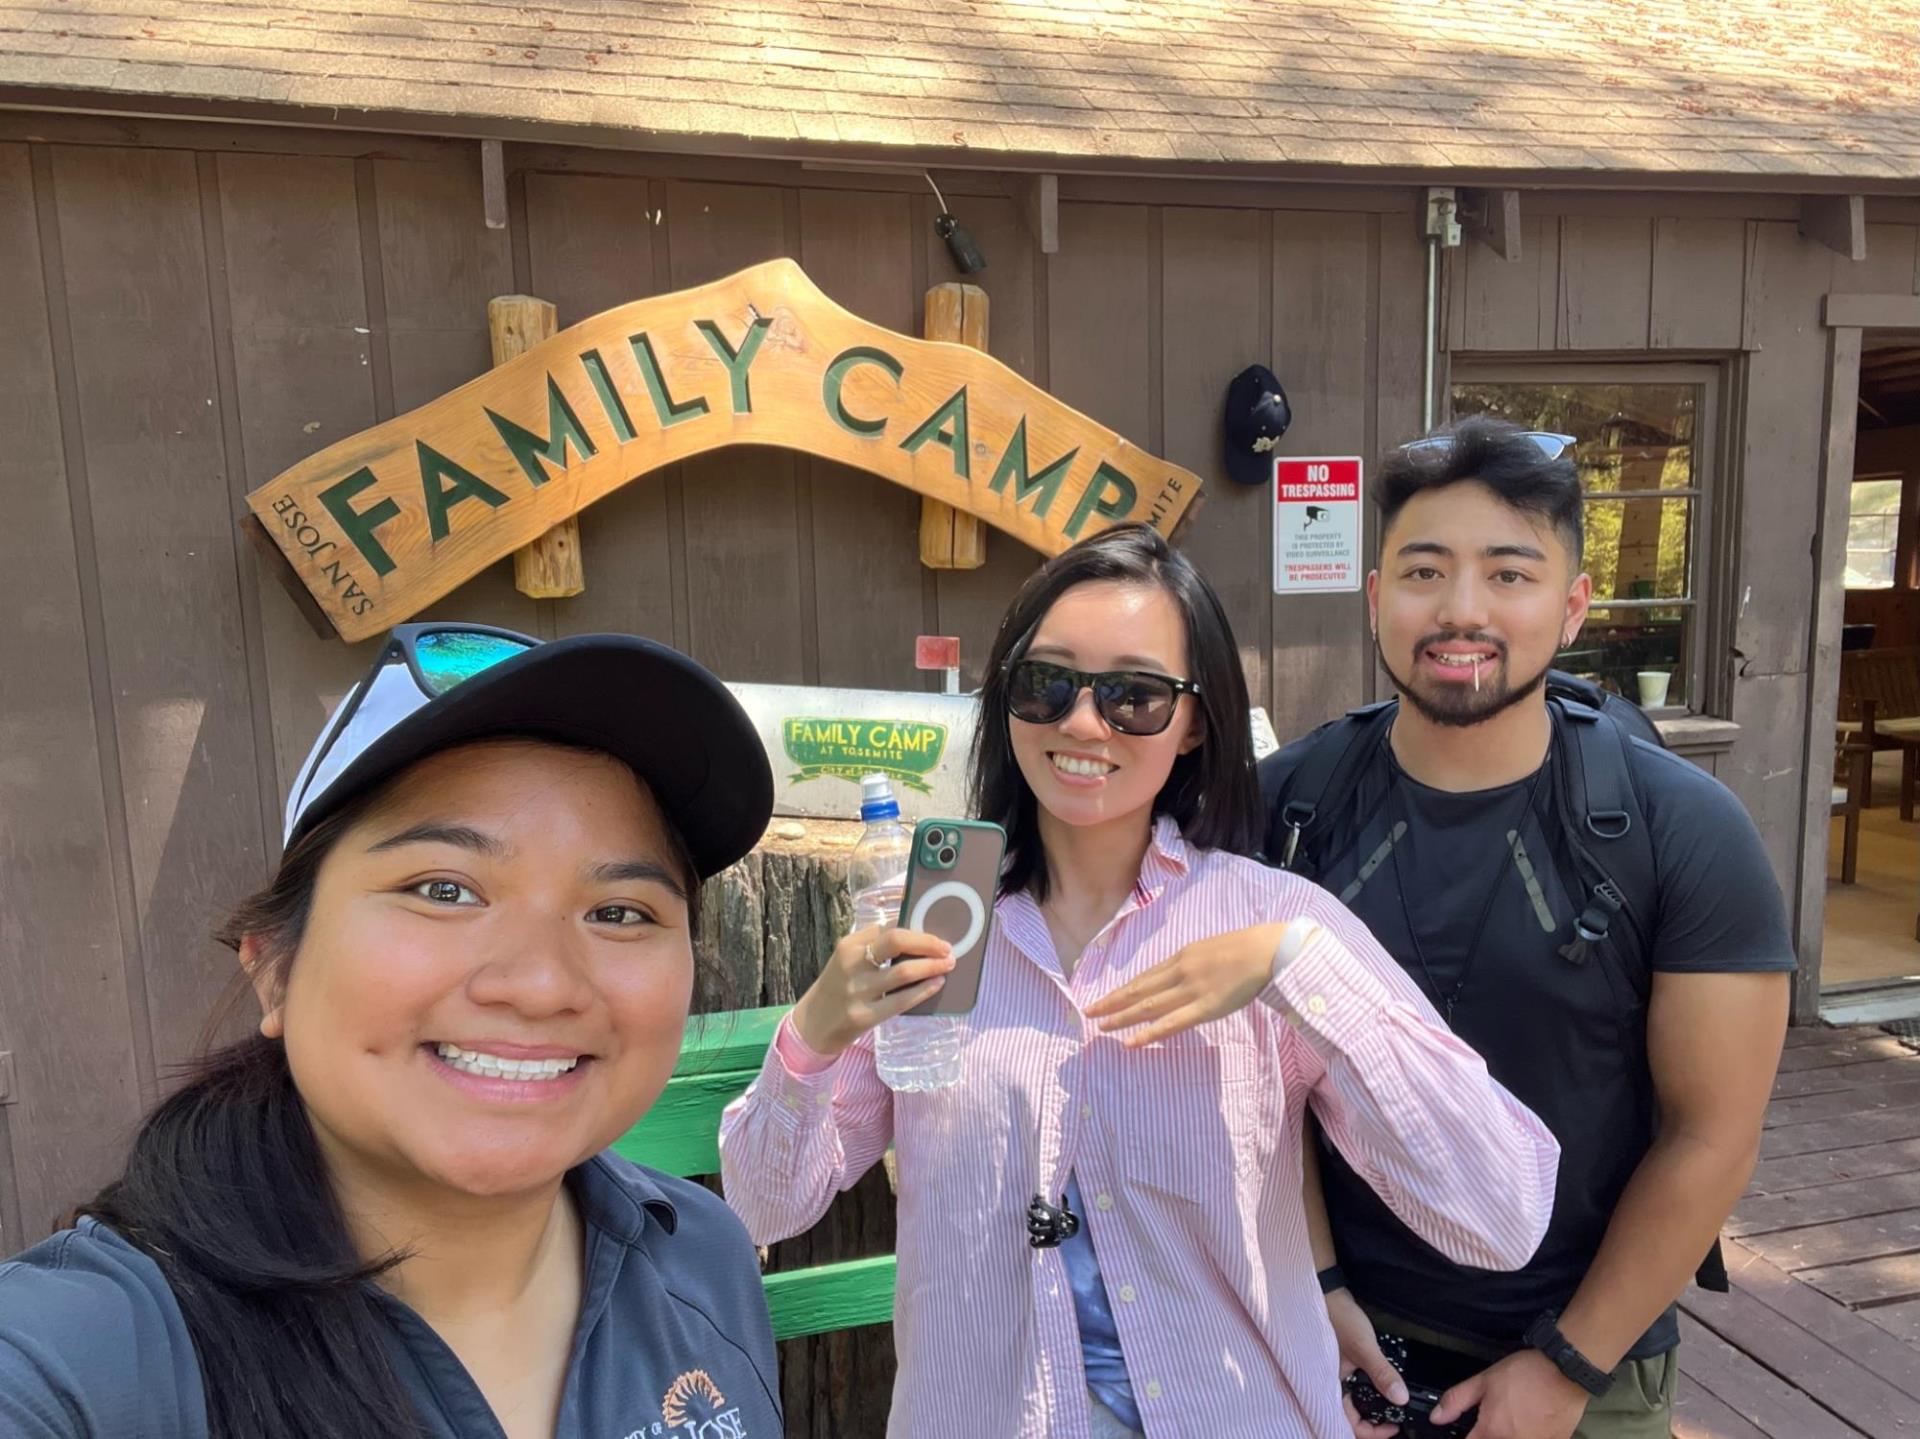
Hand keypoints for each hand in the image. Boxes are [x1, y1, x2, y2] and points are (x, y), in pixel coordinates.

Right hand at [790, 925, 952, 1056]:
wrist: (814, 1023)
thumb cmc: (839, 986)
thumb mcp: (849, 959)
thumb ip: (876, 945)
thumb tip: (918, 932)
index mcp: (849, 944)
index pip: (888, 927)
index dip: (916, 926)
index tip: (936, 929)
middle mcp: (852, 963)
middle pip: (896, 941)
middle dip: (927, 942)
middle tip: (947, 947)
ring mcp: (858, 990)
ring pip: (903, 972)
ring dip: (931, 966)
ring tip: (948, 964)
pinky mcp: (864, 1015)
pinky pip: (901, 1001)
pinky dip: (923, 990)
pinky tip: (937, 984)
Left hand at [1084, 921, 1289, 1045]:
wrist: (1267, 950)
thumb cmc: (1247, 949)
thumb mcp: (1211, 949)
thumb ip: (1194, 963)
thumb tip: (1181, 973)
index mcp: (1182, 956)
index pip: (1146, 976)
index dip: (1124, 988)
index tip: (1106, 997)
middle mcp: (1179, 972)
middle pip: (1138, 989)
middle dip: (1112, 1001)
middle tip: (1089, 1011)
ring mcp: (1190, 990)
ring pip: (1147, 1006)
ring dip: (1121, 1017)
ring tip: (1100, 1025)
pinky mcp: (1205, 1007)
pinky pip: (1171, 1023)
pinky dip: (1148, 1033)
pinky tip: (1131, 1041)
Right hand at [1324, 1287, 1403, 1438]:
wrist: (1328, 1291)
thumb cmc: (1338, 1317)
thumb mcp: (1364, 1347)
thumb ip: (1382, 1373)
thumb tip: (1401, 1399)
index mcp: (1330, 1387)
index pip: (1349, 1424)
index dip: (1372, 1431)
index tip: (1393, 1427)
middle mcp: (1331, 1385)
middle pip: (1353, 1417)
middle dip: (1375, 1423)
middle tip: (1396, 1420)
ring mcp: (1337, 1375)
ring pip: (1355, 1403)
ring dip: (1373, 1408)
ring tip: (1393, 1406)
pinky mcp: (1343, 1365)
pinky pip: (1357, 1387)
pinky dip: (1370, 1392)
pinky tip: (1382, 1386)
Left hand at [1432, 1349, 1588, 1438]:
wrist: (1565, 1371)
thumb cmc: (1525, 1374)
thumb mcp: (1484, 1380)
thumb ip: (1457, 1400)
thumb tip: (1436, 1417)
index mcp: (1492, 1431)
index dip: (1465, 1438)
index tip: (1469, 1431)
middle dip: (1487, 1435)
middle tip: (1494, 1419)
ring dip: (1508, 1435)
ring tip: (1514, 1418)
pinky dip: (1529, 1435)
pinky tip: (1530, 1424)